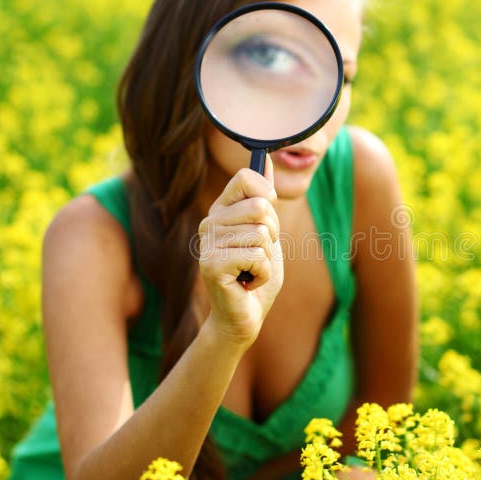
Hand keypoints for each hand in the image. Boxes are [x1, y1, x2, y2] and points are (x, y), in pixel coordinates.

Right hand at [198, 160, 283, 345]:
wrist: (244, 317)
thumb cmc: (256, 276)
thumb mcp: (268, 233)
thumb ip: (264, 199)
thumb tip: (266, 161)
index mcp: (221, 210)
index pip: (246, 177)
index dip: (268, 197)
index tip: (266, 222)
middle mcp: (209, 222)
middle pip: (261, 206)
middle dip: (273, 234)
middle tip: (258, 255)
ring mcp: (208, 243)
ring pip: (262, 234)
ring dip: (267, 258)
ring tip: (251, 271)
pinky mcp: (212, 265)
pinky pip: (257, 256)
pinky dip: (263, 274)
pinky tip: (248, 284)